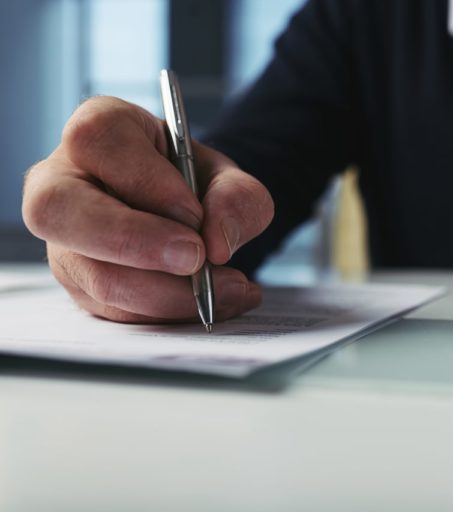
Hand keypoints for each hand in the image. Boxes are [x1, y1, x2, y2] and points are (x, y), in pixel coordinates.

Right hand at [22, 96, 272, 322]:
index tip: (193, 214)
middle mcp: (62, 181)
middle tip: (196, 259)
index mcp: (100, 130)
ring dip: (167, 293)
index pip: (98, 141)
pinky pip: (115, 310)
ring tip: (227, 288)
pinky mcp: (80, 284)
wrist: (190, 217)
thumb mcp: (230, 178)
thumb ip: (236, 199)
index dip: (146, 181)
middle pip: (57, 208)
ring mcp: (65, 239)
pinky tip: (214, 302)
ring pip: (92, 273)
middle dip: (135, 242)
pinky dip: (169, 313)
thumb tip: (217, 243)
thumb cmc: (196, 185)